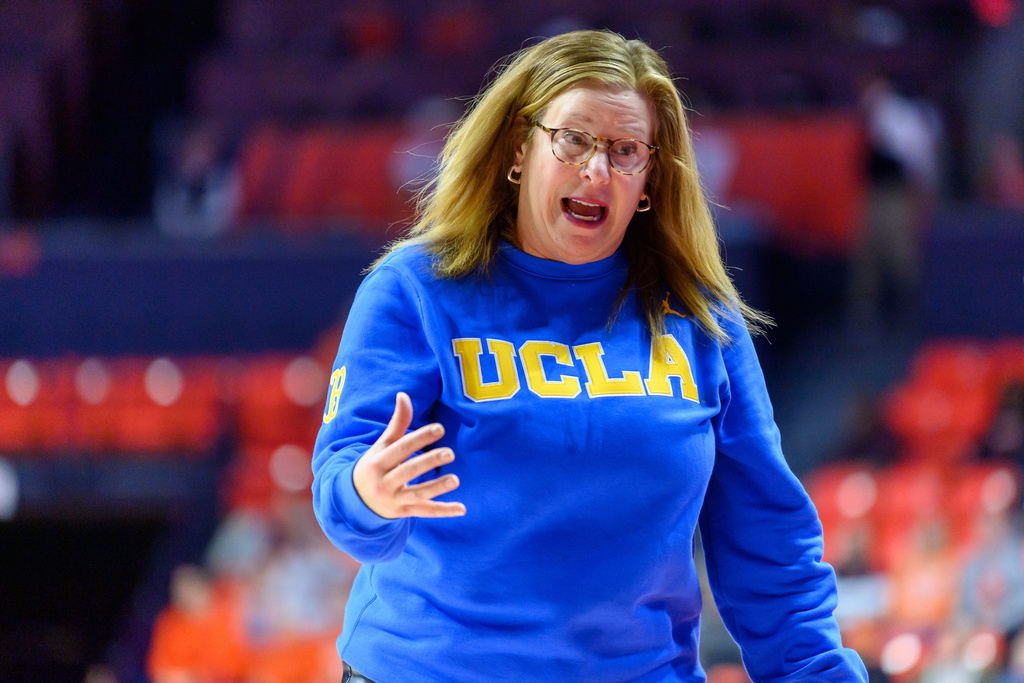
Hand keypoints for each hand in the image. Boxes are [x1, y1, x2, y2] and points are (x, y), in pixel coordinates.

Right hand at [352, 392, 465, 519]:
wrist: (355, 500)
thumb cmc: (375, 465)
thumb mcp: (382, 445)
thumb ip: (397, 423)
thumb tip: (403, 394)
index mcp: (378, 461)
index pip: (400, 448)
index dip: (419, 438)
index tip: (439, 429)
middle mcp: (384, 481)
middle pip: (408, 470)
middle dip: (429, 462)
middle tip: (450, 453)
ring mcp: (394, 499)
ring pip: (417, 494)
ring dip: (437, 488)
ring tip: (455, 479)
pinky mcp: (404, 512)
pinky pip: (425, 512)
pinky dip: (444, 511)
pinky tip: (462, 509)